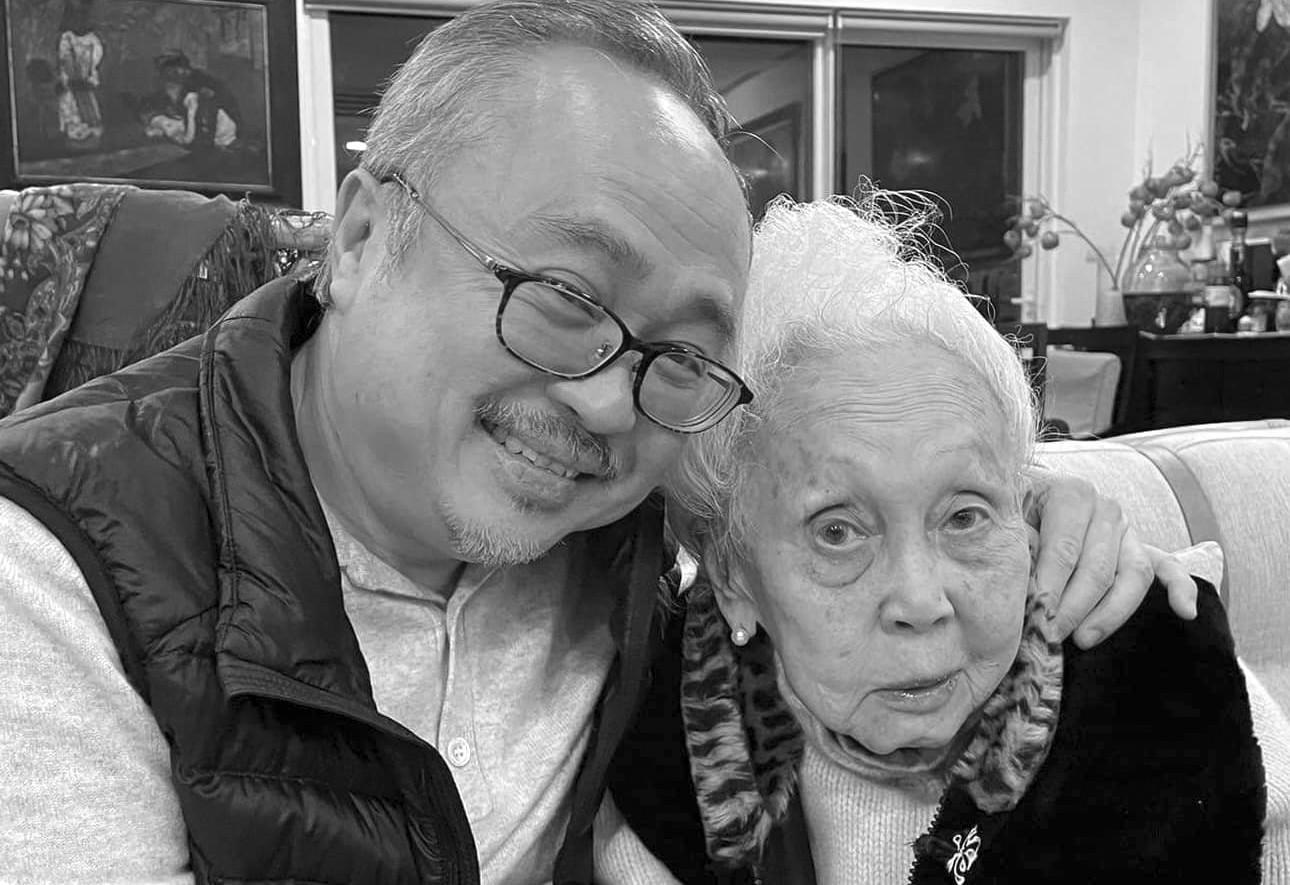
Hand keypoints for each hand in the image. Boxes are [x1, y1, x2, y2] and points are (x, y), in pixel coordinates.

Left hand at [1027, 471, 1198, 648]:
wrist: (1025, 498)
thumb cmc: (1011, 514)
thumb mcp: (1006, 520)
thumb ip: (1016, 544)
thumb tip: (1024, 583)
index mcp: (1070, 493)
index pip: (1064, 549)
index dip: (1051, 587)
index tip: (1037, 618)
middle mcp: (1104, 508)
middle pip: (1097, 568)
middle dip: (1073, 608)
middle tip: (1050, 636)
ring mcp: (1127, 529)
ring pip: (1132, 575)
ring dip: (1110, 612)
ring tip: (1083, 639)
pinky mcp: (1142, 548)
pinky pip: (1169, 568)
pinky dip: (1181, 589)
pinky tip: (1185, 612)